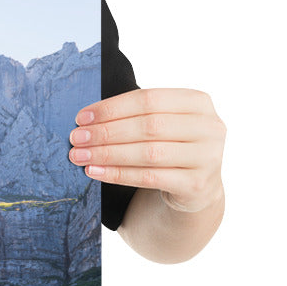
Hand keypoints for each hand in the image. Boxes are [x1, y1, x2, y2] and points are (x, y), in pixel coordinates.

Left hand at [69, 88, 225, 213]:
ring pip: (148, 153)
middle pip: (148, 126)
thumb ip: (134, 115)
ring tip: (80, 156)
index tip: (81, 118)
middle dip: (106, 132)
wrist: (196, 186)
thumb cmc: (170, 146)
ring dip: (108, 154)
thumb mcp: (162, 123)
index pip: (149, 99)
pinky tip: (95, 172)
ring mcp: (208, 157)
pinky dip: (118, 174)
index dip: (112, 108)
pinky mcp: (197, 184)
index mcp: (198, 102)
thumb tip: (85, 121)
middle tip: (76, 138)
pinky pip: (149, 177)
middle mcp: (210, 127)